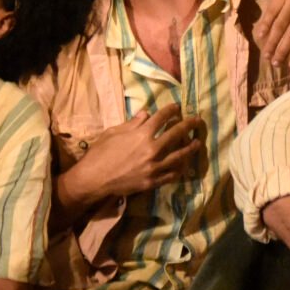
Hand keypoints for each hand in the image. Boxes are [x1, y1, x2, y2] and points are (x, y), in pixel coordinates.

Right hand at [59, 104, 203, 211]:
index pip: (162, 117)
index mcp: (142, 134)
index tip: (177, 107)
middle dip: (188, 125)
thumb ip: (133, 123)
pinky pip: (170, 175)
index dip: (171, 110)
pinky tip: (184, 165)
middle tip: (197, 120)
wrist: (92, 180)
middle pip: (176, 133)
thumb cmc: (100, 153)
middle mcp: (151, 149)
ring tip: (197, 143)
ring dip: (190, 148)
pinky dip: (179, 169)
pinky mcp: (151, 182)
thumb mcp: (114, 132)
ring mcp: (153, 167)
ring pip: (178, 156)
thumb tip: (147, 114)